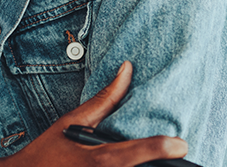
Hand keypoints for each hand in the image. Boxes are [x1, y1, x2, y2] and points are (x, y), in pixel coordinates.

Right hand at [0, 61, 187, 166]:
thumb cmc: (45, 153)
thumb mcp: (72, 121)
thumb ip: (105, 99)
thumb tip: (127, 70)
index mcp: (100, 160)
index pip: (141, 153)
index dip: (166, 148)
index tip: (181, 144)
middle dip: (160, 165)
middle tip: (171, 157)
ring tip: (152, 163)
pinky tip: (137, 166)